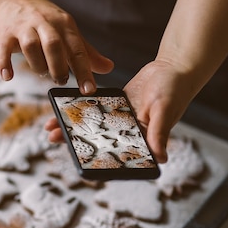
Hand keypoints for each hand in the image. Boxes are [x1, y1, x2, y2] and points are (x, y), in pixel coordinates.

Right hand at [0, 0, 113, 92]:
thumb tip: (108, 68)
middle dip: (59, 67)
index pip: (77, 49)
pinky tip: (8, 76)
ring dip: (37, 65)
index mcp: (64, 24)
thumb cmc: (46, 20)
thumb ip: (86, 52)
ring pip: (30, 46)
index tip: (89, 89)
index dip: (84, 70)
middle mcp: (44, 23)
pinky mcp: (4, 33)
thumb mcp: (68, 31)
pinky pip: (3, 49)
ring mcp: (23, 27)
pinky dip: (4, 63)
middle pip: (54, 45)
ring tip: (41, 72)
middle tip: (61, 81)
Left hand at [45, 59, 197, 163]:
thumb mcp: (165, 112)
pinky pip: (96, 108)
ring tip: (52, 125)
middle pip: (99, 140)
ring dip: (74, 125)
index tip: (77, 158)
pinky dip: (82, 109)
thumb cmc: (175, 90)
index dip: (97, 158)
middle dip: (76, 141)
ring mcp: (122, 117)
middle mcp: (130, 131)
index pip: (117, 153)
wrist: (174, 67)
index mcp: (141, 138)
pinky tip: (65, 109)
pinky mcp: (117, 103)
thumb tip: (160, 159)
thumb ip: (159, 134)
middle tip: (53, 138)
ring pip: (93, 125)